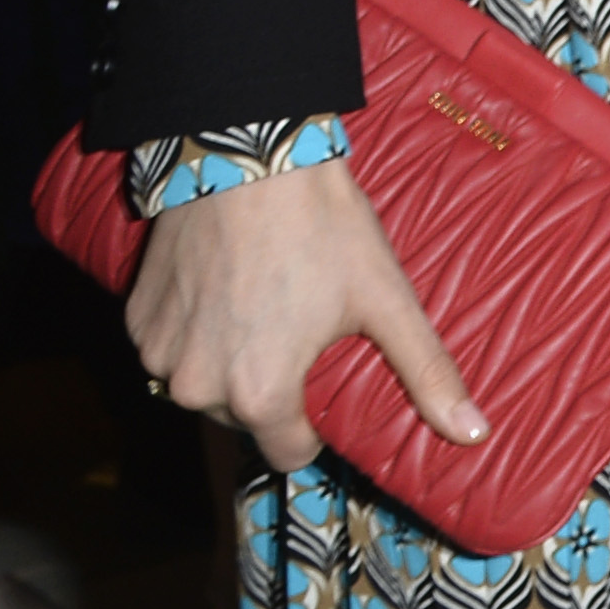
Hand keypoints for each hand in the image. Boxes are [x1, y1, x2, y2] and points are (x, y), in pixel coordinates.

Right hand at [128, 157, 485, 472]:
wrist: (249, 155)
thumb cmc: (323, 227)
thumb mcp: (386, 299)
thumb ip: (427, 373)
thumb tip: (473, 434)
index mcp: (259, 395)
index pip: (290, 453)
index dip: (315, 424)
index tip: (328, 380)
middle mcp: (197, 387)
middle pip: (245, 420)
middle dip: (273, 390)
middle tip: (301, 331)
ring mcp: (159, 354)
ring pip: (204, 387)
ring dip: (229, 364)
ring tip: (266, 308)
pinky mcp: (135, 320)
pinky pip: (170, 350)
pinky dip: (195, 336)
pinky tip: (226, 294)